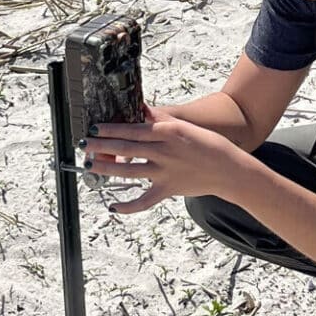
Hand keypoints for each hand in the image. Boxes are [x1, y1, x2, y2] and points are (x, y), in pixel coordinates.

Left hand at [82, 102, 239, 216]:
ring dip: (108, 168)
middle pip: (126, 149)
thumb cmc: (209, 145)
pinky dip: (129, 206)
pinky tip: (113, 206)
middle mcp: (164, 152)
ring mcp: (165, 173)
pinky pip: (145, 201)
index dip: (111, 129)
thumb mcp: (185, 126)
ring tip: (91, 165)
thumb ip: (161, 118)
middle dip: (102, 146)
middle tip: (85, 144)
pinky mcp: (168, 190)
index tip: (96, 128)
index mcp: (168, 133)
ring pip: (130, 172)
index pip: (133, 130)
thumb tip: (142, 109)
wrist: (229, 170)